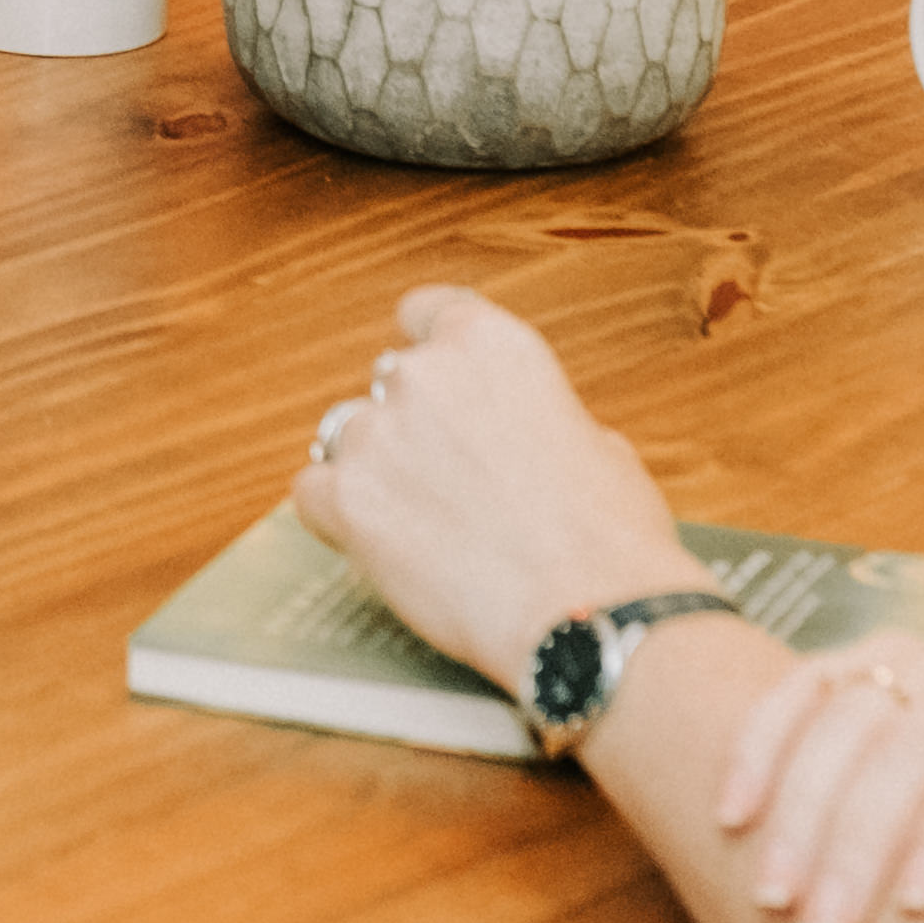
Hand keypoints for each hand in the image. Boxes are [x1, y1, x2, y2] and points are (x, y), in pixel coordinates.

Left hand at [287, 283, 699, 687]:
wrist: (590, 610)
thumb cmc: (610, 538)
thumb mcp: (598, 444)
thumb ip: (539, 418)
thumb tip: (525, 437)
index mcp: (491, 345)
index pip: (426, 312)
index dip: (428, 349)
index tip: (433, 380)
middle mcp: (424, 375)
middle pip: (389, 383)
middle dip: (411, 425)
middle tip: (449, 480)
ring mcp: (377, 434)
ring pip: (348, 438)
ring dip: (376, 469)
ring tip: (424, 524)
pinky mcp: (348, 500)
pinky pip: (313, 495)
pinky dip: (338, 518)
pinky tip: (380, 547)